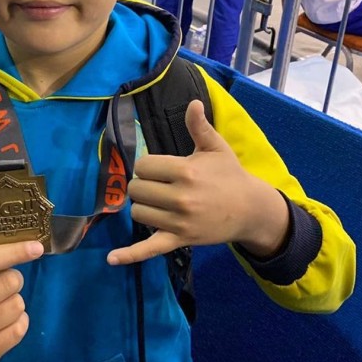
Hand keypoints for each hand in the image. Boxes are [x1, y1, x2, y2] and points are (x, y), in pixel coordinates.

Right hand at [0, 241, 43, 361]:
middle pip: (10, 282)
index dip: (15, 252)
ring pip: (18, 305)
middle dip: (14, 279)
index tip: (37, 247)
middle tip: (3, 284)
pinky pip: (21, 328)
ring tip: (0, 304)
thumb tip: (31, 247)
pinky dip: (19, 321)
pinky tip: (4, 322)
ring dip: (15, 301)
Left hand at [107, 101, 288, 265]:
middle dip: (143, 185)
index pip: (143, 166)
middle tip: (160, 185)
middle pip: (136, 189)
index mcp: (185, 171)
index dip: (148, 166)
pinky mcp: (179, 240)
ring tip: (160, 202)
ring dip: (143, 206)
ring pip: (138, 213)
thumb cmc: (229, 175)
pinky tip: (112, 259)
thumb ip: (199, 126)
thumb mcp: (215, 147)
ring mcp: (178, 221)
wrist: (249, 209)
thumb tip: (194, 102)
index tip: (162, 168)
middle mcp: (180, 197)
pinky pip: (149, 249)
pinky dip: (129, 255)